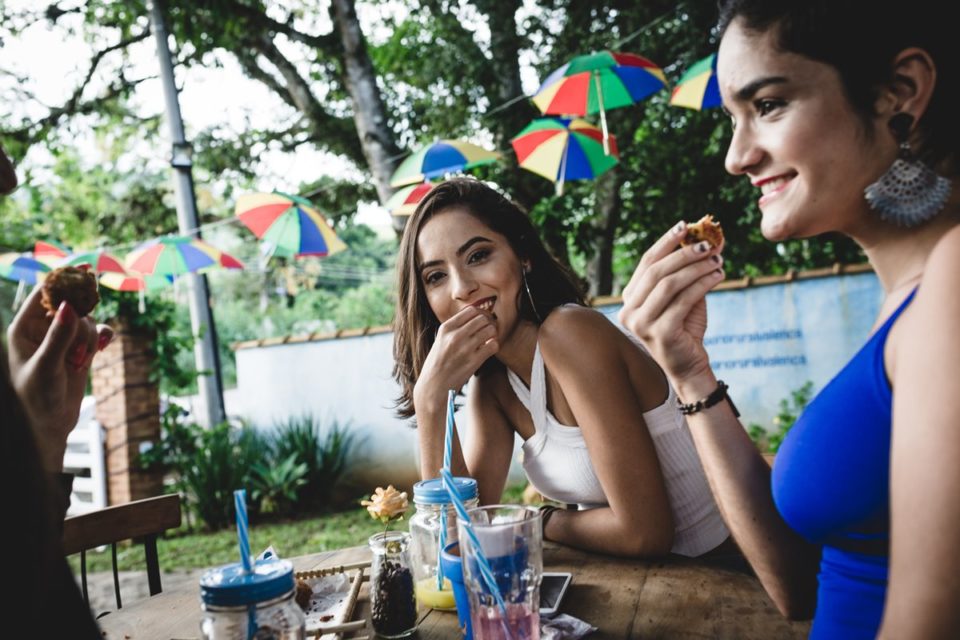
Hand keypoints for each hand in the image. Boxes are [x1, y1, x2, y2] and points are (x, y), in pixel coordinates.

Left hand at [6, 284, 113, 471]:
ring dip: (89, 338)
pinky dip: (103, 337)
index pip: (44, 294)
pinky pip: (98, 331)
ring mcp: (64, 337)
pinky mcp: (81, 348)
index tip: (85, 271)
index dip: (64, 281)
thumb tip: (69, 306)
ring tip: (80, 362)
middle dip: (81, 321)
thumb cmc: (38, 397)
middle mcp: (44, 328)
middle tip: (80, 344)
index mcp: (25, 327)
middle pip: (72, 304)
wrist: (51, 422)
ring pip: (87, 320)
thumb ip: (59, 336)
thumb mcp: (46, 366)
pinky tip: (105, 345)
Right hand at [413, 305, 497, 412]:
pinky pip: (493, 345)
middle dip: (489, 323)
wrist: (433, 387)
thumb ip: (455, 329)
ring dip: (493, 334)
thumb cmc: (437, 364)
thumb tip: (475, 317)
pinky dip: (494, 346)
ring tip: (489, 340)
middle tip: (489, 330)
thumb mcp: (440, 340)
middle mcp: (455, 336)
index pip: (471, 310)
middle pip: (482, 318)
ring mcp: (465, 348)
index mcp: (446, 328)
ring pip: (490, 330)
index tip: (483, 320)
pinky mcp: (473, 361)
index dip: (480, 314)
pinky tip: (488, 350)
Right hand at [619, 221, 724, 386]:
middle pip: (656, 272)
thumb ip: (689, 271)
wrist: (689, 366)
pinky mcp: (660, 333)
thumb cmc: (685, 328)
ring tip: (717, 260)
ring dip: (696, 268)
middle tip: (707, 244)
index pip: (646, 263)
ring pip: (669, 284)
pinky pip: (683, 301)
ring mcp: (642, 324)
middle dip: (683, 254)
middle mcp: (630, 311)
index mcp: (630, 299)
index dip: (665, 243)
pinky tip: (719, 276)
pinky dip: (703, 284)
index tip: (685, 226)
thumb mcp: (685, 295)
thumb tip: (708, 238)